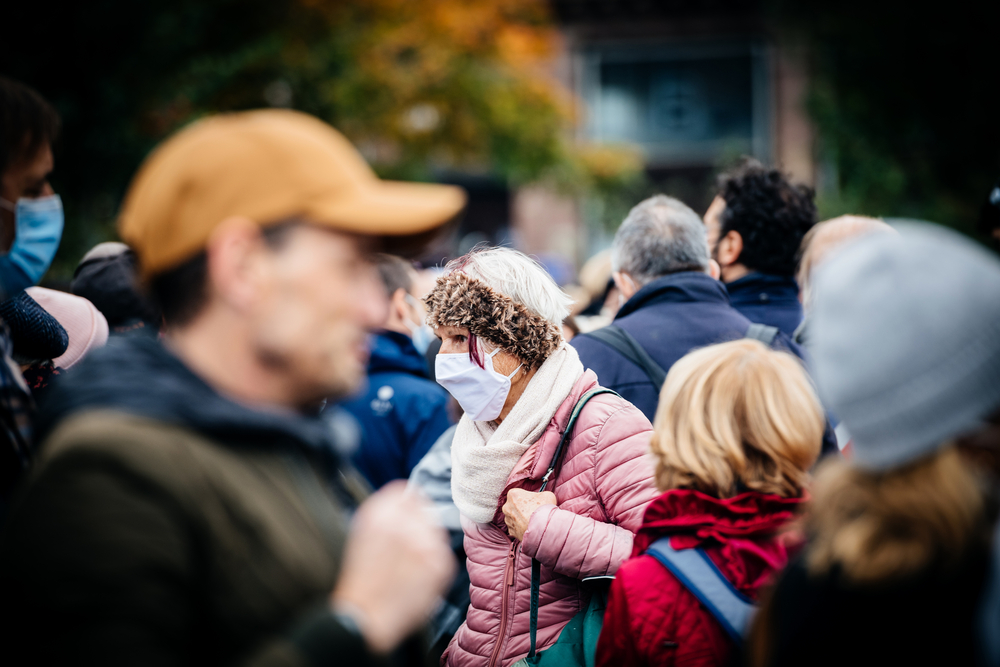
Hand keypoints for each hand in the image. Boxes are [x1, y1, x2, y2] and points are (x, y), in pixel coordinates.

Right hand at [331, 482, 455, 653]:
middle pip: (425, 510)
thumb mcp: (363, 534)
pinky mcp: (440, 563)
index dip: (408, 505)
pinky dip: (432, 562)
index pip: (407, 492)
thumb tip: (407, 496)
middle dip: (419, 525)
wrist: (365, 617)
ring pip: (435, 531)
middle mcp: (404, 524)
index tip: (407, 516)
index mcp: (379, 514)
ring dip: (426, 543)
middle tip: (405, 549)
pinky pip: (442, 552)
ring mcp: (425, 543)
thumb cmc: (362, 579)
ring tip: (407, 566)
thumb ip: (386, 512)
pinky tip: (415, 576)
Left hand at [502, 488, 556, 540]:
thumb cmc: (543, 510)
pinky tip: (530, 527)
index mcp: (513, 494)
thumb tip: (541, 498)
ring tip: (532, 520)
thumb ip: (541, 494)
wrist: (543, 529)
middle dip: (523, 508)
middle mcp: (507, 507)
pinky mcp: (511, 531)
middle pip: (515, 505)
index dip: (527, 497)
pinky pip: (516, 528)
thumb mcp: (547, 495)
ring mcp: (508, 520)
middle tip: (534, 511)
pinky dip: (522, 528)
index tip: (533, 501)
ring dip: (521, 518)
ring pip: (514, 517)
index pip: (519, 493)